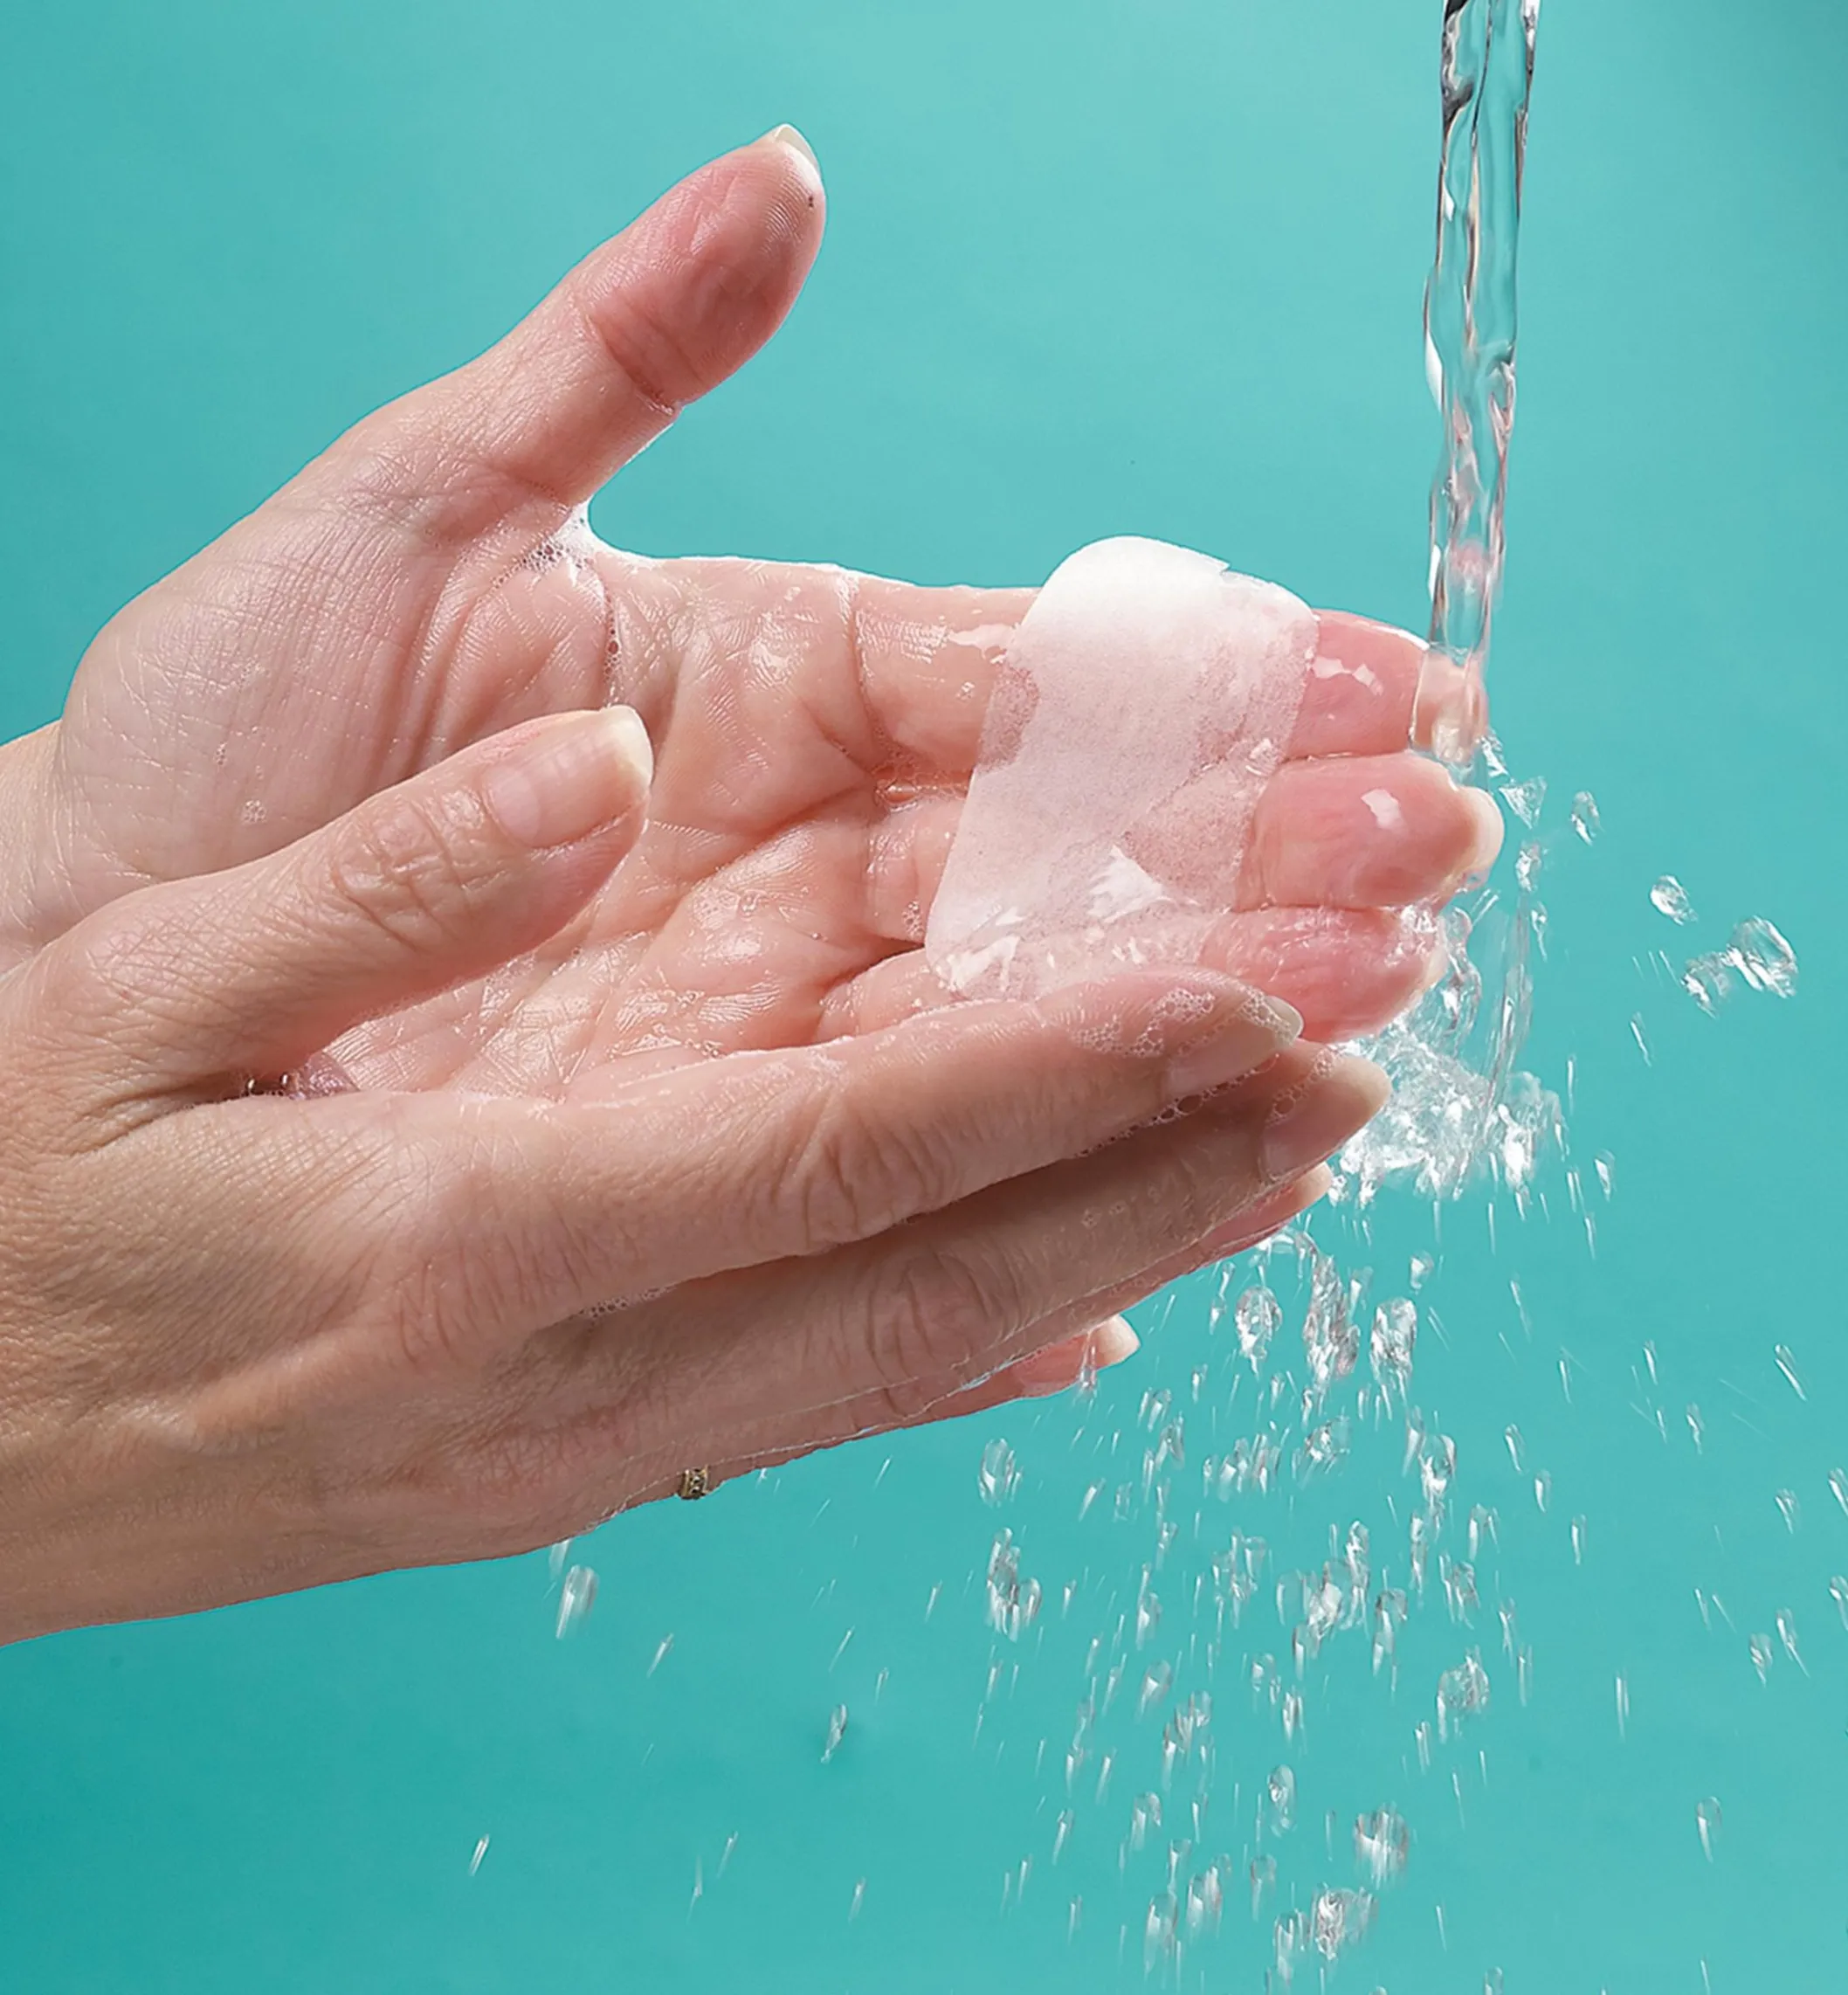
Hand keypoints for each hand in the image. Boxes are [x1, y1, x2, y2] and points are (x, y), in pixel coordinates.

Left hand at [0, 130, 1495, 1098]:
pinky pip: (922, 1162)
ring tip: (1366, 1012)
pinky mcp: (726, 1152)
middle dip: (1261, 857)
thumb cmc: (234, 732)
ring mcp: (771, 1015)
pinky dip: (1060, 1166)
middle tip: (1439, 862)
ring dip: (1198, 1013)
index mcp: (773, 685)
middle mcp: (803, 857)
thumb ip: (618, 356)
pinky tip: (1203, 1178)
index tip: (1391, 685)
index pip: (1037, 681)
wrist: (98, 957)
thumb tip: (788, 176)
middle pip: (1068, 858)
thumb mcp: (419, 506)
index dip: (1213, 684)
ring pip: (1023, 1016)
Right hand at [0, 710, 1383, 1638]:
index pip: (841, 1142)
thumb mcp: (130, 1004)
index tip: (1255, 985)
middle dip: (1169, 1158)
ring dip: (1123, 1247)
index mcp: (459, 1231)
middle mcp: (561, 1373)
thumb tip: (596, 773)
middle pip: (936, 1264)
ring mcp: (576, 1448)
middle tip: (1362, 1055)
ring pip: (914, 1349)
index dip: (1068, 1065)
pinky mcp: (564, 1473)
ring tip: (1294, 1152)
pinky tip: (1101, 1315)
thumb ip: (380, 892)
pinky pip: (825, 1404)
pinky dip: (987, 1352)